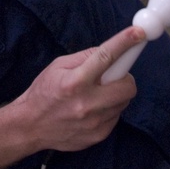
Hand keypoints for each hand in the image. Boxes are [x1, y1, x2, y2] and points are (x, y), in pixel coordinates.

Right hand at [10, 26, 145, 151]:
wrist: (30, 127)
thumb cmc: (43, 92)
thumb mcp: (58, 66)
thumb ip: (85, 57)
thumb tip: (109, 51)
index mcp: (75, 81)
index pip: (106, 57)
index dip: (125, 43)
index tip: (139, 33)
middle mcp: (87, 103)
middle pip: (127, 86)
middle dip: (124, 78)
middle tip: (112, 77)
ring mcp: (94, 122)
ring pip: (124, 102)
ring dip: (116, 94)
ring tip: (96, 95)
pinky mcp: (98, 135)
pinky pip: (116, 116)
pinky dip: (109, 109)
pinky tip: (92, 110)